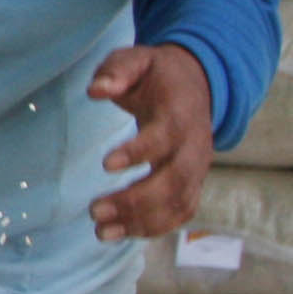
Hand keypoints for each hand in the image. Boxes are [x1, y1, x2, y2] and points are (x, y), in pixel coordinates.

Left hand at [88, 43, 213, 241]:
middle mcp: (194, 146)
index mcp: (180, 113)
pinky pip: (181, 212)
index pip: (164, 137)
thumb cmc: (157, 76)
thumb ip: (117, 70)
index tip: (106, 164)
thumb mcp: (137, 59)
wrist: (196, 86)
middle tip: (95, 211)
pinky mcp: (193, 184)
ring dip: (141, 221)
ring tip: (101, 232)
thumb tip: (96, 90)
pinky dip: (155, 228)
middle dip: (136, 200)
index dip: (138, 151)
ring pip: (178, 202)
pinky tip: (121, 234)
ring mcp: (197, 169)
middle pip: (174, 180)